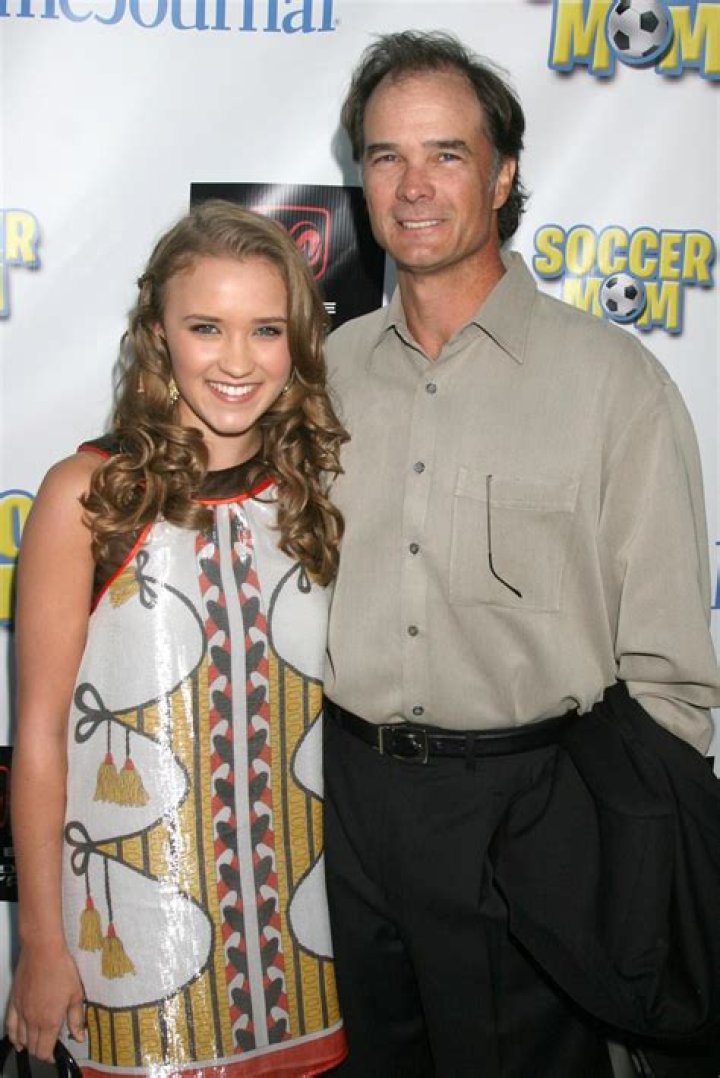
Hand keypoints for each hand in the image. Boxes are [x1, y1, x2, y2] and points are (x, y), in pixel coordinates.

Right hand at [5, 942, 84, 1061]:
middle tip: (49, 1047)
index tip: (55, 1055)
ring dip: (28, 1045)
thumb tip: (79, 1037)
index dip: (50, 1057)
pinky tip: (17, 1040)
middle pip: (33, 1047)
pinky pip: (10, 1026)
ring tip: (36, 1044)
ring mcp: (21, 1013)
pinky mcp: (14, 1003)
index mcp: (50, 1021)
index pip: (45, 1050)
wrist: (42, 951)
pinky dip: (13, 1036)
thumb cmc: (62, 969)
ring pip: (20, 1039)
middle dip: (41, 1051)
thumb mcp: (76, 994)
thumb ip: (76, 1018)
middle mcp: (32, 1021)